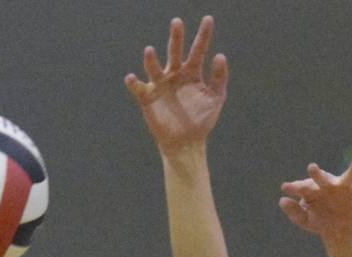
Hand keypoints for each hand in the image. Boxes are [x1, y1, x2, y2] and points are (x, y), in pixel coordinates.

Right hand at [125, 15, 227, 155]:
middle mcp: (174, 74)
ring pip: (154, 67)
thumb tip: (220, 55)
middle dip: (176, 37)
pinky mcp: (148, 98)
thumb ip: (219, 78)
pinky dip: (134, 83)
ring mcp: (160, 85)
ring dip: (151, 60)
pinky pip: (138, 88)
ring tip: (149, 50)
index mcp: (191, 73)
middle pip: (174, 51)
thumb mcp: (215, 99)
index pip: (198, 50)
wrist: (187, 143)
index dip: (203, 36)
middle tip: (177, 22)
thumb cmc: (201, 121)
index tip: (208, 19)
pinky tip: (131, 78)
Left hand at [279, 160, 351, 239]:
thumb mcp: (304, 221)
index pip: (304, 187)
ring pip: (349, 176)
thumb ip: (293, 212)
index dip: (295, 187)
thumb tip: (281, 200)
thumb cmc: (319, 219)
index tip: (286, 188)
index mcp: (314, 189)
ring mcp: (345, 186)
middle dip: (317, 174)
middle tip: (311, 168)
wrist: (337, 227)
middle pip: (322, 178)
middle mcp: (329, 184)